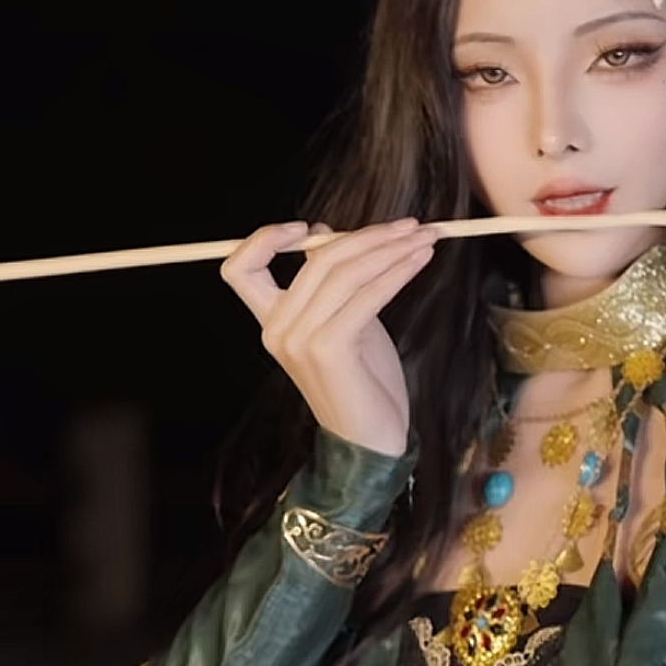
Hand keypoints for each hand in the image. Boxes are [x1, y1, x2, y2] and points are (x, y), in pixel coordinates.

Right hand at [219, 218, 436, 456]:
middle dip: (369, 235)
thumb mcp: (343, 322)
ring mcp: (300, 340)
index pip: (241, 269)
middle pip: (316, 259)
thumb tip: (326, 233)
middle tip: (410, 226)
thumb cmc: (363, 382)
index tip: (307, 225)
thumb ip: (331, 285)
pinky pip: (366, 295)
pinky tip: (419, 261)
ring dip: (391, 248)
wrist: (371, 440)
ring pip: (344, 271)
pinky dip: (396, 272)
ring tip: (424, 238)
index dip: (265, 239)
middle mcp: (277, 330)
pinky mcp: (329, 349)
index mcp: (271, 323)